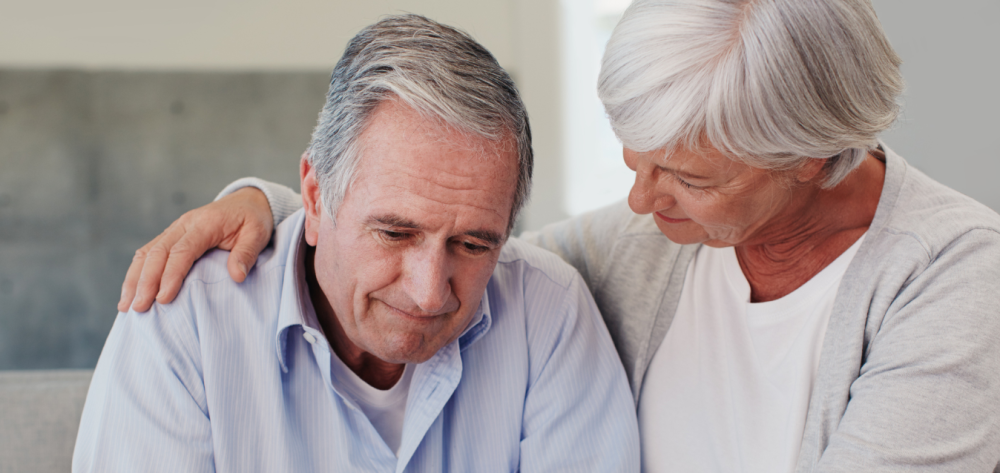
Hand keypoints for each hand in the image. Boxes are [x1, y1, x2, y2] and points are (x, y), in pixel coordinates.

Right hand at [118, 187, 274, 311]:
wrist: (248, 202)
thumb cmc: (253, 220)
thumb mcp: (258, 233)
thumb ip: (247, 253)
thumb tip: (237, 276)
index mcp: (204, 224)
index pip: (182, 251)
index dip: (170, 275)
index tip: (163, 299)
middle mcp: (184, 224)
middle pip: (157, 253)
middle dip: (145, 282)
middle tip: (138, 308)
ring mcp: (174, 229)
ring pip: (146, 252)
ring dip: (134, 279)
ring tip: (126, 306)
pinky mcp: (171, 236)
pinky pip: (148, 253)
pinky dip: (137, 272)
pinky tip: (131, 292)